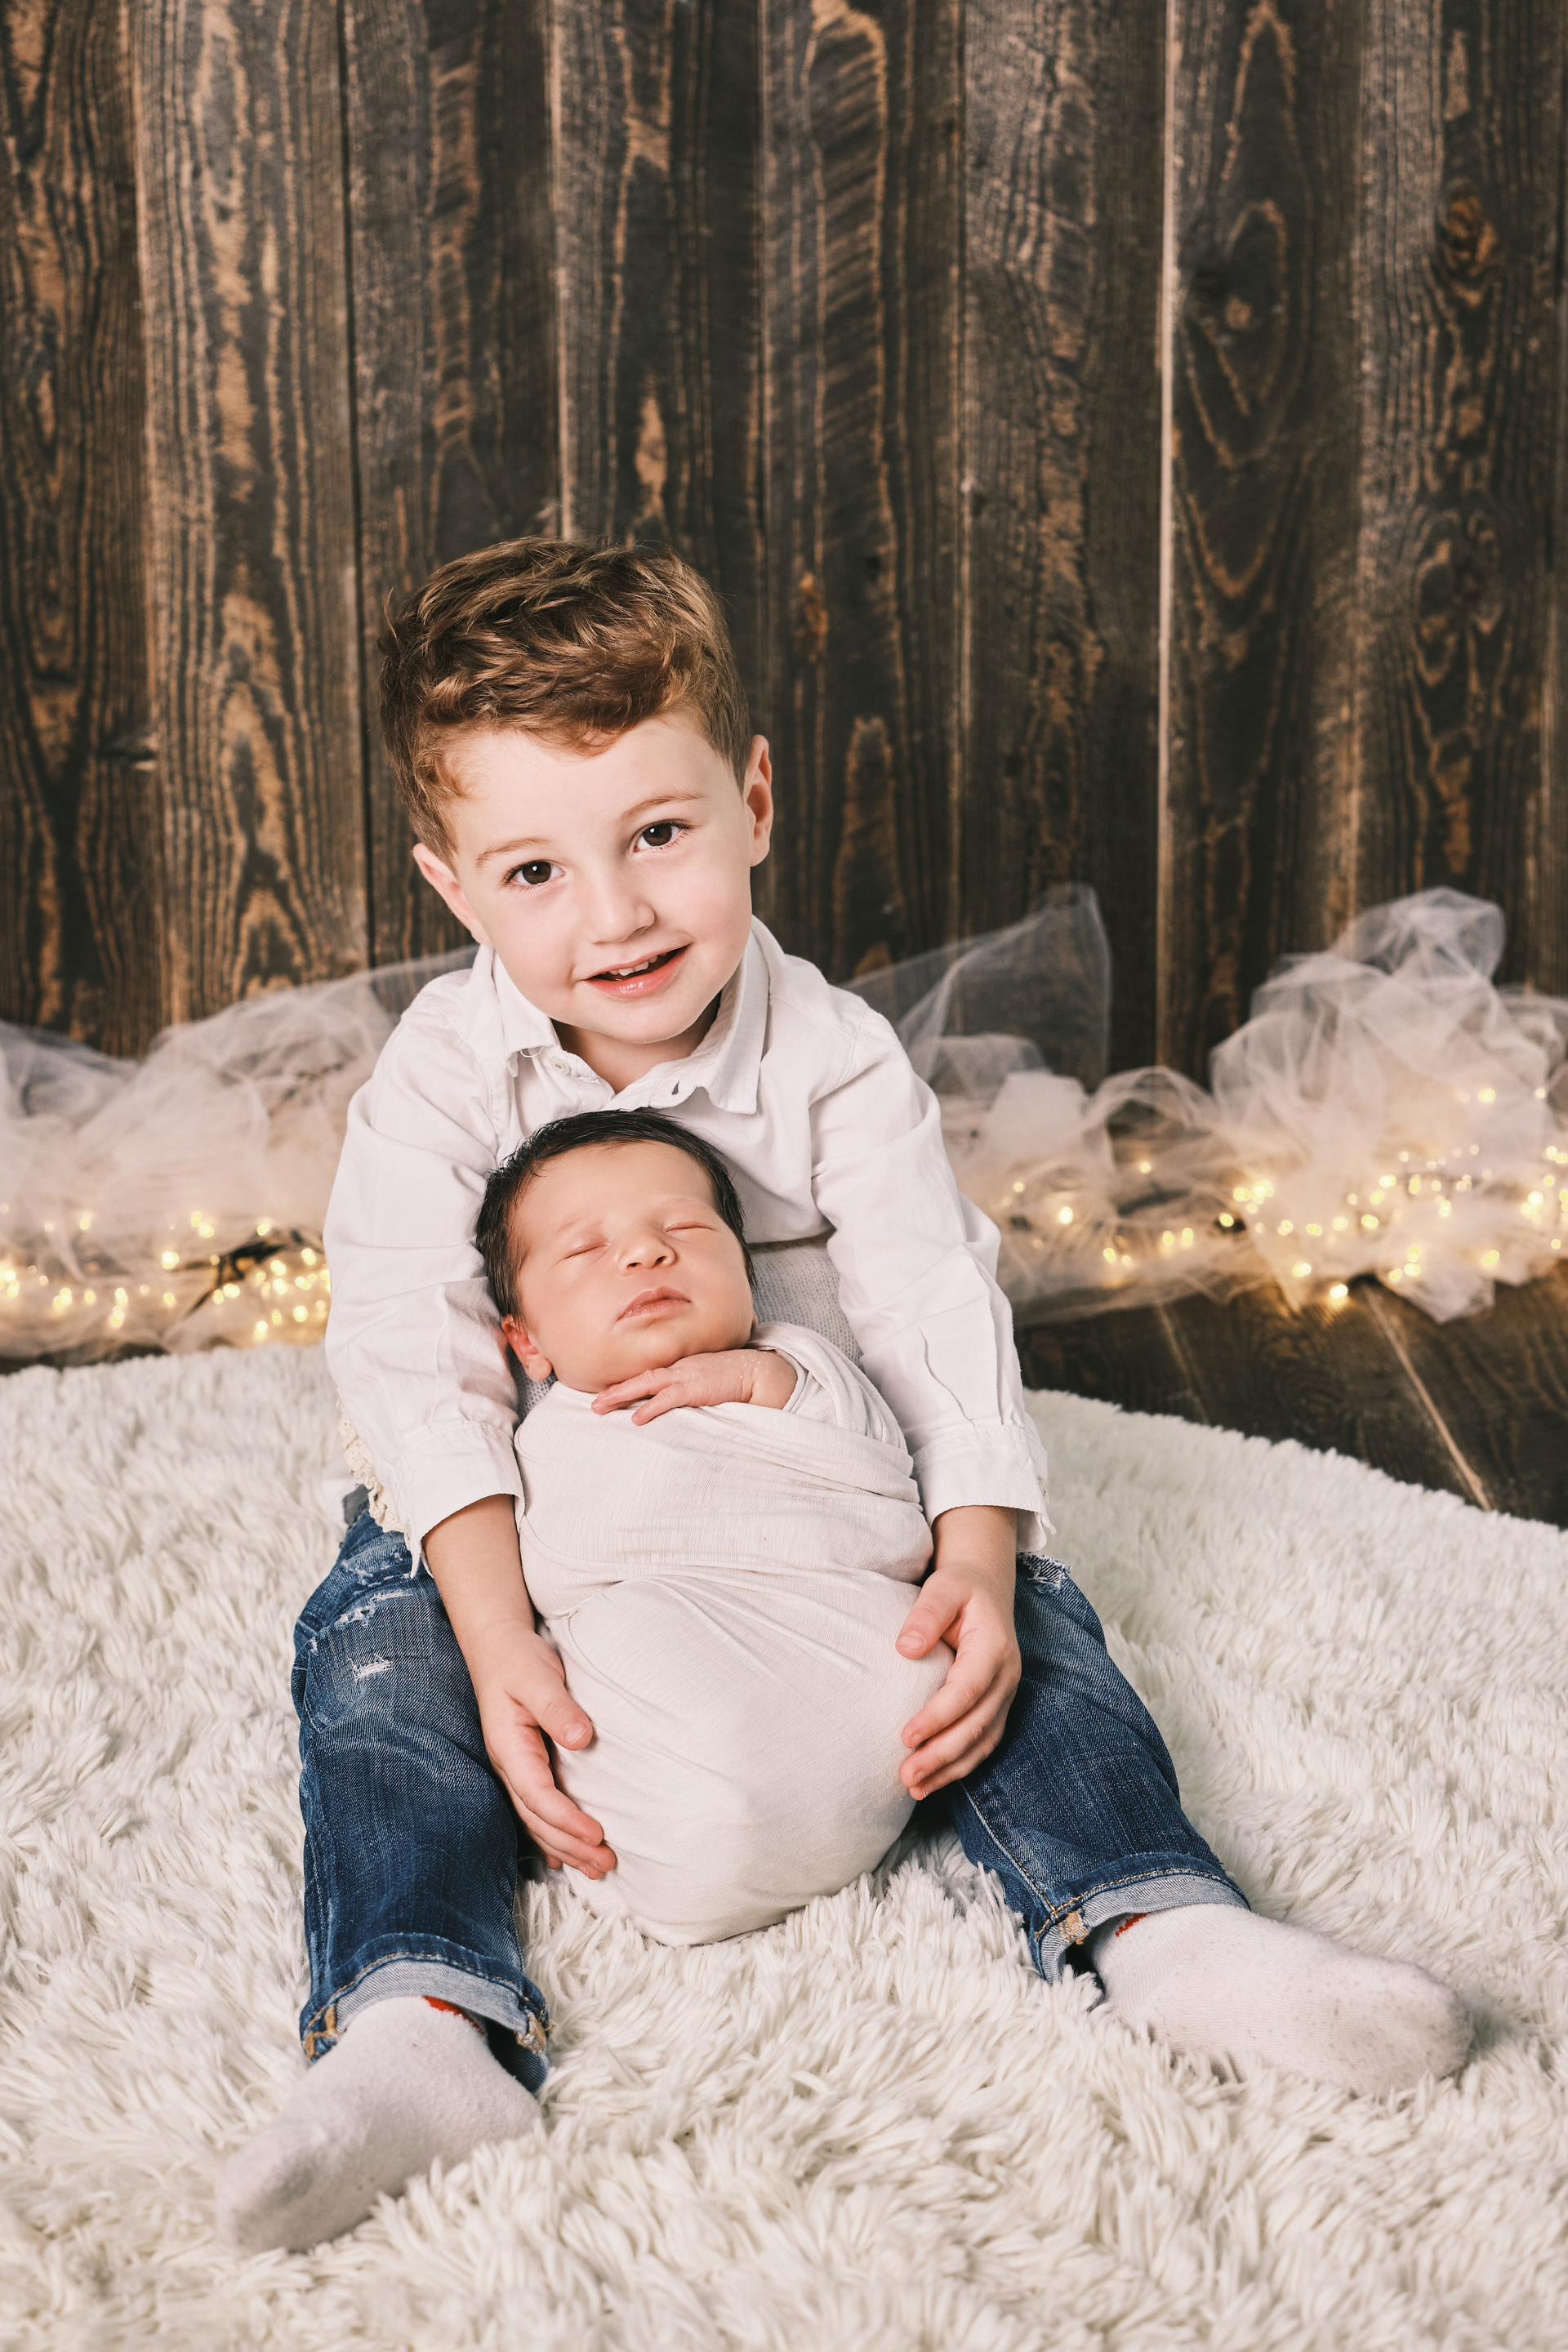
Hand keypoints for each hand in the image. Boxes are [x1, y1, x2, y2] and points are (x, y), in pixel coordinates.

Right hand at [422, 1493, 614, 1877]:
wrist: (499, 1646)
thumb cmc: (518, 1660)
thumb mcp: (537, 1677)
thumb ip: (557, 1708)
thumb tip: (582, 1737)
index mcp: (509, 1749)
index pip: (539, 1796)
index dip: (568, 1821)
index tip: (599, 1835)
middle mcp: (509, 1765)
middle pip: (539, 1819)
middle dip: (571, 1846)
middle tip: (607, 1865)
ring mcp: (516, 1768)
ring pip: (538, 1819)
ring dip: (566, 1846)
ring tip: (597, 1867)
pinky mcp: (526, 1765)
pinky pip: (538, 1809)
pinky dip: (554, 1835)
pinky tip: (567, 1855)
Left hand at [592, 1346, 796, 1422]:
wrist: (760, 1372)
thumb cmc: (739, 1377)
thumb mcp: (711, 1380)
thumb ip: (696, 1387)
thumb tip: (687, 1399)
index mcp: (683, 1366)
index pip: (650, 1375)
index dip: (628, 1384)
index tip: (609, 1393)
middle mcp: (680, 1368)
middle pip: (640, 1378)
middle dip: (614, 1390)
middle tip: (593, 1403)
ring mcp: (686, 1376)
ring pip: (645, 1384)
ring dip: (620, 1395)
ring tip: (599, 1407)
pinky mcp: (695, 1388)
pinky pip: (667, 1399)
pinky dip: (650, 1408)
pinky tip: (636, 1419)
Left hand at [895, 1505, 1019, 1800]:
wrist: (986, 1589)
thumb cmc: (960, 1588)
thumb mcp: (943, 1587)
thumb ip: (926, 1614)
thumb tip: (905, 1648)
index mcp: (994, 1647)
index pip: (967, 1690)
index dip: (938, 1717)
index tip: (905, 1736)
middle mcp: (1007, 1677)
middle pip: (977, 1725)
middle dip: (941, 1754)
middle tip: (905, 1774)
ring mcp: (1005, 1695)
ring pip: (982, 1742)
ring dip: (949, 1769)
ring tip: (913, 1786)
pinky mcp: (996, 1707)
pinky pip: (982, 1744)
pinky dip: (958, 1766)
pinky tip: (930, 1780)